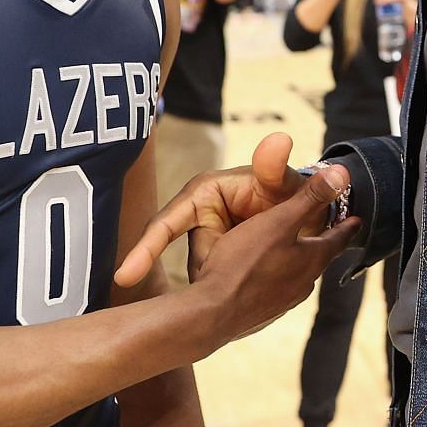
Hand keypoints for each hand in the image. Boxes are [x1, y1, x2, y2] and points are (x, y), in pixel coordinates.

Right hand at [117, 132, 342, 286]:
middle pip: (195, 259)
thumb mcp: (282, 182)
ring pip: (207, 276)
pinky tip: (257, 278)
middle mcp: (196, 219)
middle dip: (222, 266)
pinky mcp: (216, 265)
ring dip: (234, 276)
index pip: (166, 223)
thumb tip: (280, 139)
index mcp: (202, 195)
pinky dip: (234, 287)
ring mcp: (206, 244)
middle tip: (259, 257)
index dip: (146, 249)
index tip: (124, 278)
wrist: (302, 216)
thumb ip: (275, 168)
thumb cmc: (286, 192)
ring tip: (267, 259)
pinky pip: (218, 284)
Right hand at [185, 164, 358, 340]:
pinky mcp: (263, 311)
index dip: (348, 226)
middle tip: (327, 232)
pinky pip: (277, 287)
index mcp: (312, 259)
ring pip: (298, 274)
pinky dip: (277, 274)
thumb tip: (342, 175)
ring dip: (299, 260)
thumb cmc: (244, 262)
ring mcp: (283, 300)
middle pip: (318, 257)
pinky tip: (263, 273)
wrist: (213, 311)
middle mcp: (303, 283)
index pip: (338, 239)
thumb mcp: (279, 220)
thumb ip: (310, 198)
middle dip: (322, 243)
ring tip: (295, 251)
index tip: (357, 220)